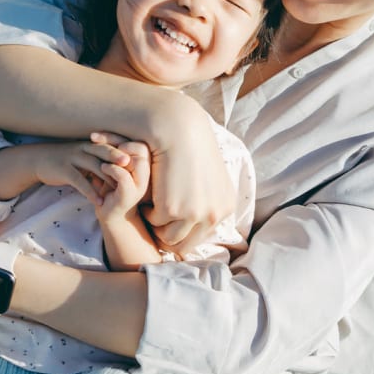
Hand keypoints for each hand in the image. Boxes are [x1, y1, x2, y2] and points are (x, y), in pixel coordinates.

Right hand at [29, 138, 133, 204]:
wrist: (39, 160)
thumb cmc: (67, 160)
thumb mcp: (84, 155)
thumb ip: (101, 158)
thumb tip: (123, 162)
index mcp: (91, 145)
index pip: (110, 145)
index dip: (123, 150)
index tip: (138, 158)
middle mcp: (83, 148)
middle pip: (103, 151)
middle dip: (118, 157)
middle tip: (133, 165)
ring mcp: (73, 158)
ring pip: (93, 166)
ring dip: (107, 177)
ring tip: (120, 188)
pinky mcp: (63, 170)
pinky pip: (79, 181)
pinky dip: (90, 191)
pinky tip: (99, 201)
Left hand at [94, 139, 151, 223]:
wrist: (109, 213)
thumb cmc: (110, 187)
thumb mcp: (112, 166)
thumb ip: (113, 152)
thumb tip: (101, 132)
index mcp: (144, 164)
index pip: (138, 141)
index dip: (117, 135)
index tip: (96, 135)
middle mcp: (146, 173)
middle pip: (142, 147)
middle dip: (116, 140)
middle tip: (94, 140)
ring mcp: (140, 185)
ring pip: (138, 161)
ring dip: (116, 155)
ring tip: (98, 155)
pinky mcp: (130, 194)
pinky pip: (125, 176)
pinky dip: (112, 169)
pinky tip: (102, 168)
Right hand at [123, 101, 232, 252]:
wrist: (179, 129)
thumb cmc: (190, 146)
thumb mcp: (209, 175)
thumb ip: (209, 197)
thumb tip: (203, 220)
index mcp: (226, 206)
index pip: (200, 236)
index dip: (181, 229)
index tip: (168, 218)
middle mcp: (215, 214)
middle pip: (185, 244)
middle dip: (168, 233)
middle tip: (155, 214)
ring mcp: (195, 214)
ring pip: (168, 238)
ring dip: (157, 222)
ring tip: (152, 201)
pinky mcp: (174, 210)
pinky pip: (154, 222)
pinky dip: (148, 209)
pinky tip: (149, 190)